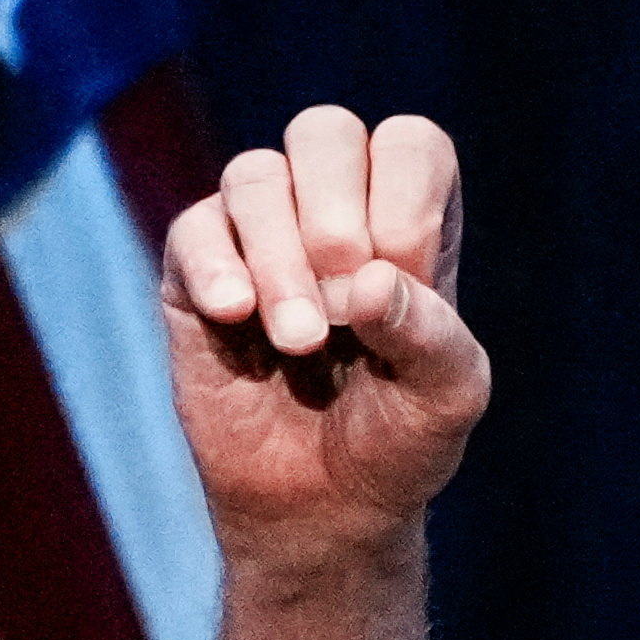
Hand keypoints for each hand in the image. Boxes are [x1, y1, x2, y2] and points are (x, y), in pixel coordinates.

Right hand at [160, 106, 492, 591]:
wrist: (325, 507)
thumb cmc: (400, 439)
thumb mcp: (447, 397)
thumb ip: (431, 335)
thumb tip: (369, 280)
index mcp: (409, 221)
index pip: (409, 143)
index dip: (405, 200)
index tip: (405, 279)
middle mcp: (332, 210)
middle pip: (323, 131)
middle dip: (336, 213)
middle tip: (346, 306)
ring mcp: (258, 234)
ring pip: (253, 176)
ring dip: (280, 257)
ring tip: (300, 341)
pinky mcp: (194, 272)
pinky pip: (193, 228)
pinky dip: (216, 266)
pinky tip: (238, 315)